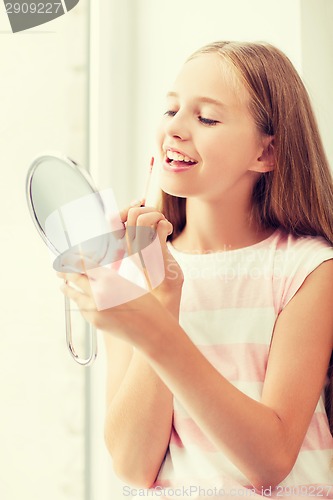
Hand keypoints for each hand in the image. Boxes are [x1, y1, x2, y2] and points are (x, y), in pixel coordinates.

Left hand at [56, 203, 183, 339]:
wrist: (151, 330)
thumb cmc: (147, 305)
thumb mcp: (129, 284)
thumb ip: (110, 279)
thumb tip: (96, 275)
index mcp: (108, 279)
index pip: (83, 264)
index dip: (74, 259)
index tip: (69, 256)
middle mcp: (97, 293)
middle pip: (74, 278)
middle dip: (65, 272)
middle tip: (59, 269)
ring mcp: (94, 309)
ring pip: (74, 295)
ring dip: (68, 289)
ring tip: (62, 285)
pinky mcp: (94, 322)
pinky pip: (82, 308)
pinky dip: (80, 302)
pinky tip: (80, 300)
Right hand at [123, 204, 183, 305]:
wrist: (165, 291)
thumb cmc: (156, 266)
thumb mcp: (144, 244)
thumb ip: (141, 226)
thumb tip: (140, 202)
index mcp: (125, 243)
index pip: (115, 218)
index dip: (130, 207)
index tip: (143, 209)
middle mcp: (131, 245)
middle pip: (132, 213)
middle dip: (149, 209)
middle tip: (158, 220)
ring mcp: (142, 249)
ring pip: (143, 218)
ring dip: (158, 215)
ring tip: (163, 224)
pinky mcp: (156, 252)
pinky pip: (160, 227)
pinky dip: (167, 225)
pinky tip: (168, 232)